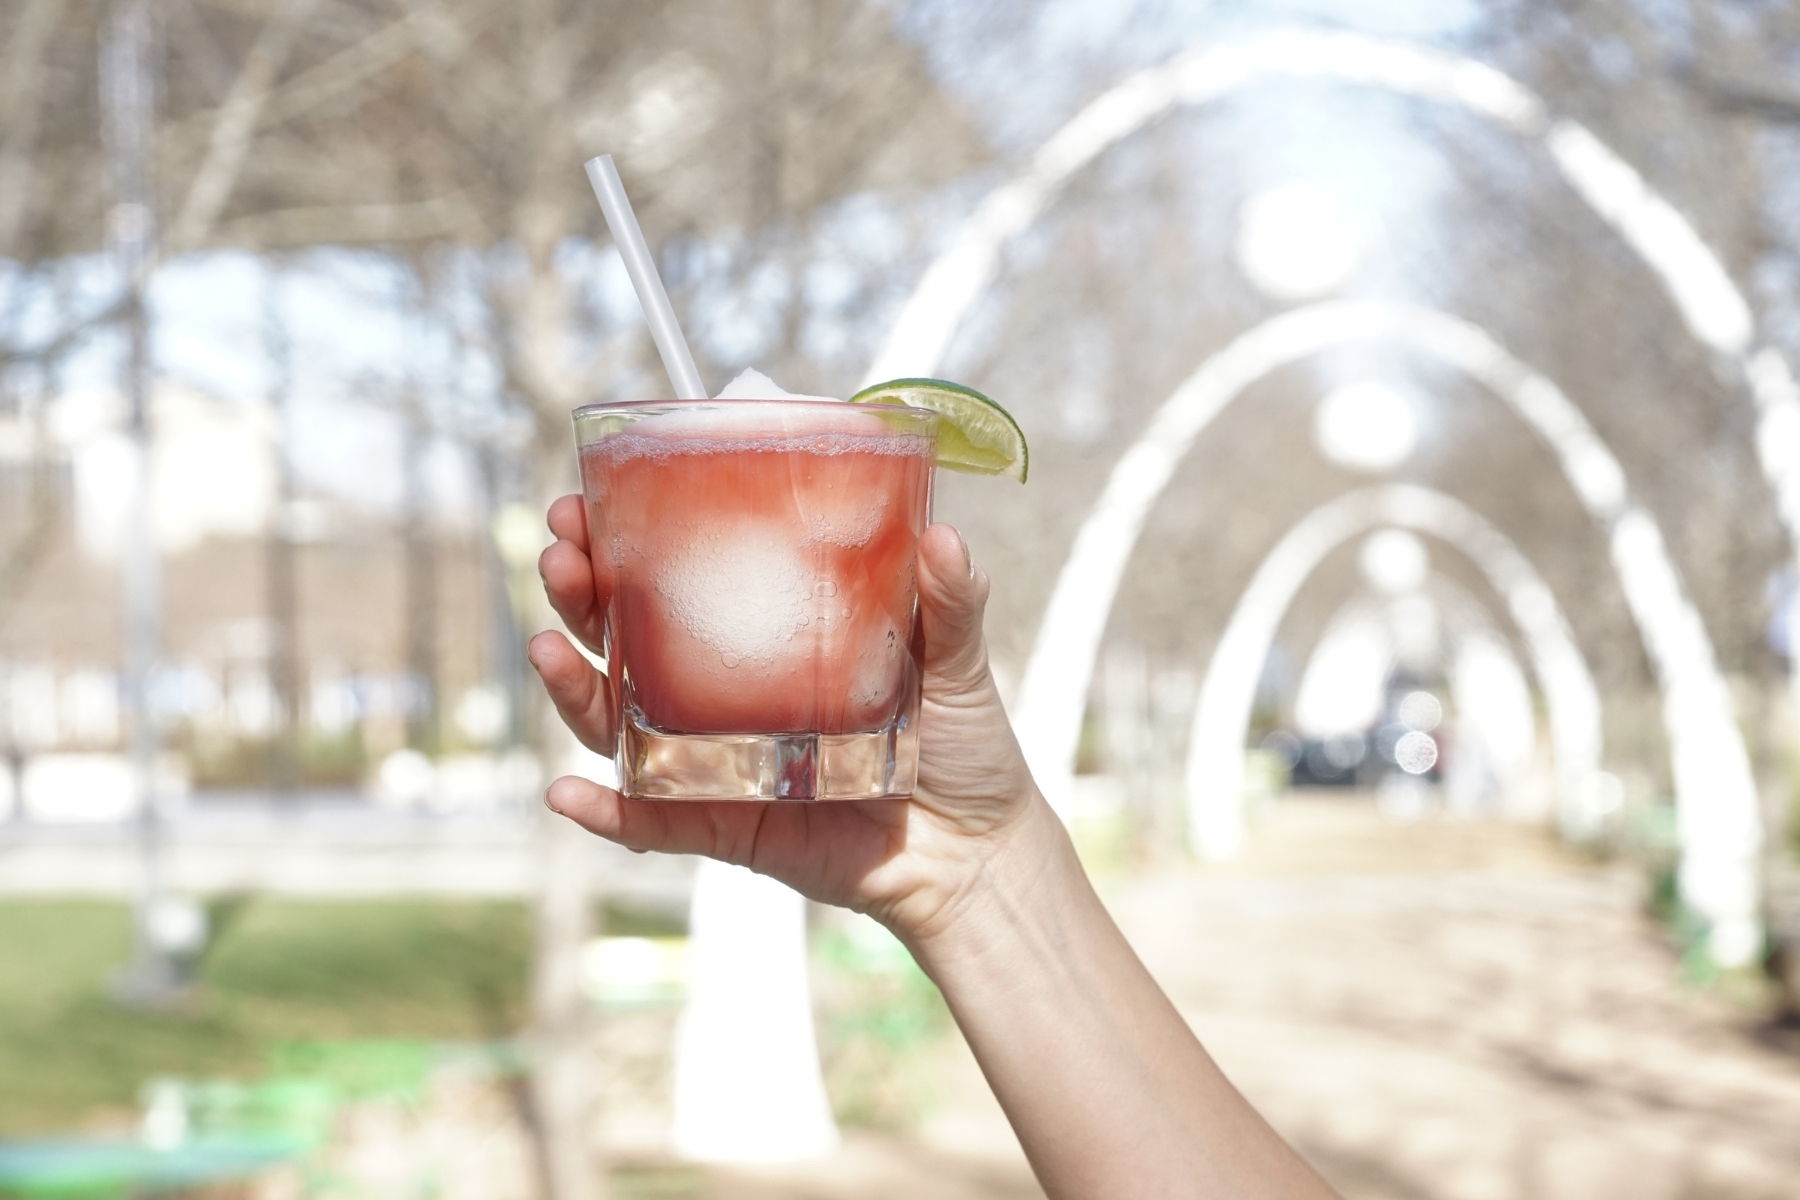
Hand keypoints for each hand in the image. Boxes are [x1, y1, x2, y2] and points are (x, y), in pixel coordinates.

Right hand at [528, 495, 1054, 942]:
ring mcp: (717, 761)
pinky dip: (606, 815)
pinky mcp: (726, 826)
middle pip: (625, 640)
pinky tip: (565, 794)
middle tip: (561, 553)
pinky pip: (652, 823)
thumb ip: (949, 600)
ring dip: (572, 688)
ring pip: (618, 724)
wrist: (979, 852)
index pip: (677, 580)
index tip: (591, 499)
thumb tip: (941, 535)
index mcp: (763, 638)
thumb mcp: (957, 659)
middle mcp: (724, 695)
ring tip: (546, 646)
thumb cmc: (962, 745)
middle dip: (580, 595)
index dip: (623, 540)